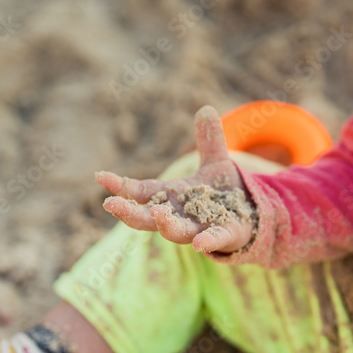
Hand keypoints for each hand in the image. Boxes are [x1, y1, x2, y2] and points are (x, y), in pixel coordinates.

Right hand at [97, 106, 255, 253]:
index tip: (100, 176)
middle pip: (148, 218)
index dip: (121, 185)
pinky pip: (214, 241)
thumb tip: (206, 109)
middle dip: (129, 213)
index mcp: (172, 196)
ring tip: (157, 212)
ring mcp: (200, 228)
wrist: (253, 217)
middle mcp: (180, 216)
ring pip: (176, 232)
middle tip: (110, 204)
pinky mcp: (224, 237)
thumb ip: (209, 140)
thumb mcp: (216, 162)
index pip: (141, 191)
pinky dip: (207, 242)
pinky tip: (201, 244)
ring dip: (166, 225)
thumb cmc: (225, 193)